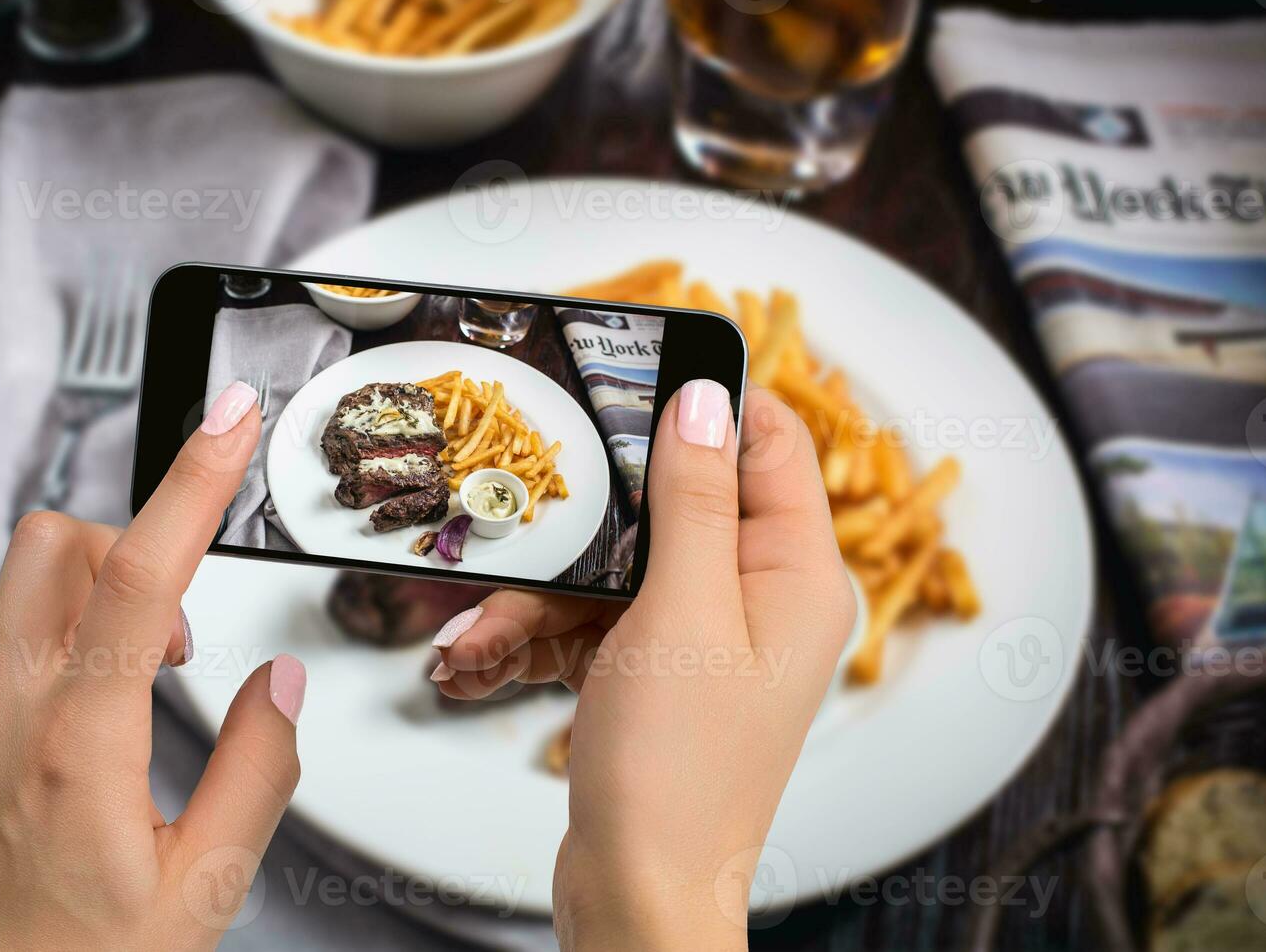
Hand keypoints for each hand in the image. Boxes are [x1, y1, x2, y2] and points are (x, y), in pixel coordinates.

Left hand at [0, 382, 305, 950]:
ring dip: (80, 612)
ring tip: (109, 703)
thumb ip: (258, 768)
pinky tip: (44, 741)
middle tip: (168, 635)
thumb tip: (279, 681)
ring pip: (11, 594)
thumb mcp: (202, 887)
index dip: (196, 479)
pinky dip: (26, 662)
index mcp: (77, 746)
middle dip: (126, 551)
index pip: (145, 572)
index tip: (230, 421)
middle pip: (56, 544)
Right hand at [430, 382, 855, 949]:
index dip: (706, 403)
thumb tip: (707, 399)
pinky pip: (589, 623)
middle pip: (668, 506)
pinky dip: (533, 639)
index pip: (768, 446)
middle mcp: (756, 597)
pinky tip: (473, 663)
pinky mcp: (652, 670)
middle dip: (585, 523)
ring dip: (537, 600)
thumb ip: (695, 499)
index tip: (632, 370)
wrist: (637, 895)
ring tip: (471, 639)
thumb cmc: (678, 770)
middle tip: (522, 510)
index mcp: (794, 573)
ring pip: (613, 569)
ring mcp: (701, 636)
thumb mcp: (684, 611)